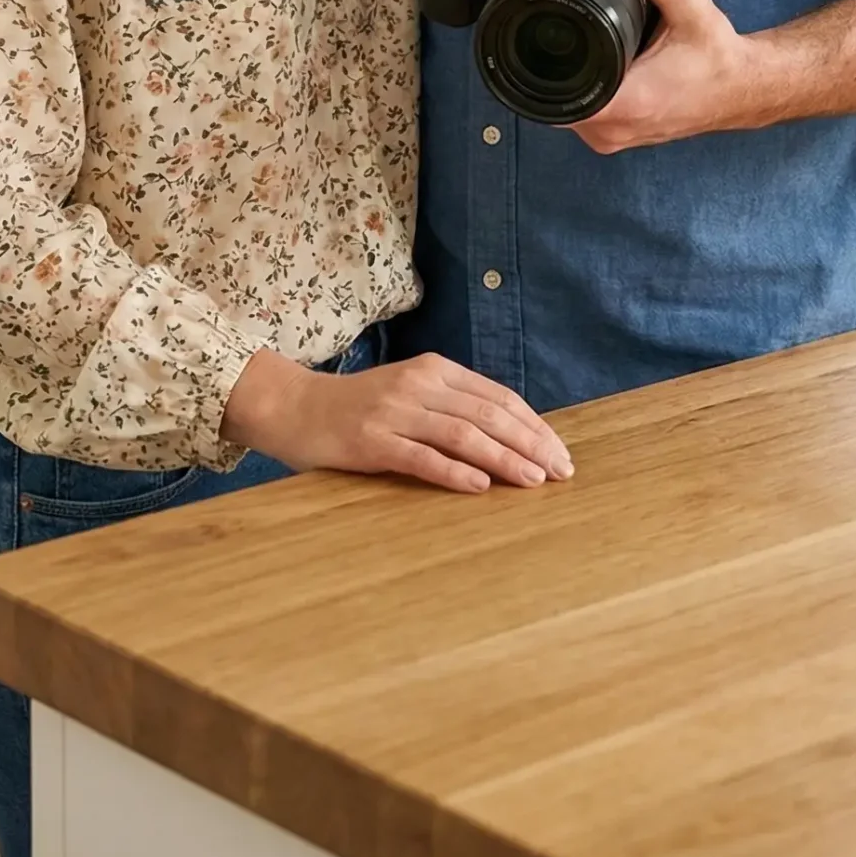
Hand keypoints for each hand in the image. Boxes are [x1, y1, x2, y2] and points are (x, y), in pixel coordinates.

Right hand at [221, 349, 573, 494]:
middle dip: (531, 444)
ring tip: (534, 481)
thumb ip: (451, 406)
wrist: (294, 406)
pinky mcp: (371, 441)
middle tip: (561, 473)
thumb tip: (509, 436)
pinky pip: (420, 457)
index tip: (561, 453)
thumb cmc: (358, 407)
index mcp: (435, 370)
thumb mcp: (410, 393)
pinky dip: (453, 471)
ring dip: (504, 458)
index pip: (498, 397)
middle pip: (488, 414)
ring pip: (463, 434)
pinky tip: (479, 486)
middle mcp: (419, 385)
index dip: (534, 424)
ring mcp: (395, 412)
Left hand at [570, 0, 855, 152]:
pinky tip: (602, 69)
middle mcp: (618, 128)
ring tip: (591, 49)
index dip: (545, 66)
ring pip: (567, 111)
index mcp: (631, 101)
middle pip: (556, 99)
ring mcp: (617, 139)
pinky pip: (584, 118)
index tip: (548, 38)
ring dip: (571, 81)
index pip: (560, 94)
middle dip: (558, 66)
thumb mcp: (691, 9)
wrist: (743, 90)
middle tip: (578, 33)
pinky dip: (586, 93)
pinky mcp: (620, 138)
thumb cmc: (718, 57)